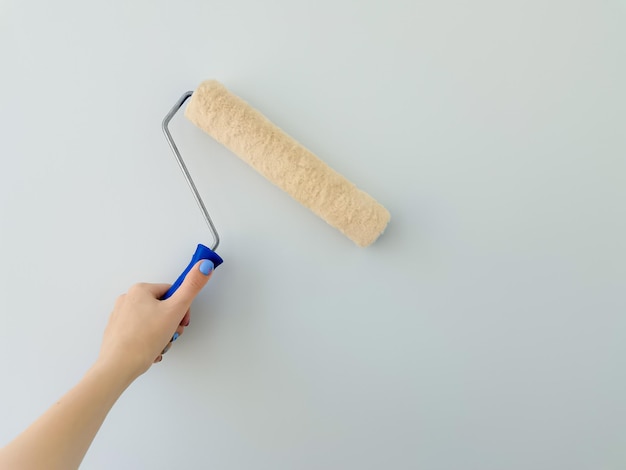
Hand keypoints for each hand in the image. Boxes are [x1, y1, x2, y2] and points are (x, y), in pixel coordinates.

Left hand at [98, 259, 213, 380]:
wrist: (118, 367)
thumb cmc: (142, 339)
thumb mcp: (175, 310)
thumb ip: (192, 286)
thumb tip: (204, 266)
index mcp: (140, 290)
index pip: (172, 292)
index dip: (182, 309)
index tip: (180, 320)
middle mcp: (127, 300)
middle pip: (162, 308)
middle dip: (171, 325)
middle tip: (170, 335)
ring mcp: (121, 317)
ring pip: (153, 323)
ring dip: (162, 336)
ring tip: (159, 345)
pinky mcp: (118, 333)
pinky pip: (141, 334)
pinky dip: (150, 343)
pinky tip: (150, 351)